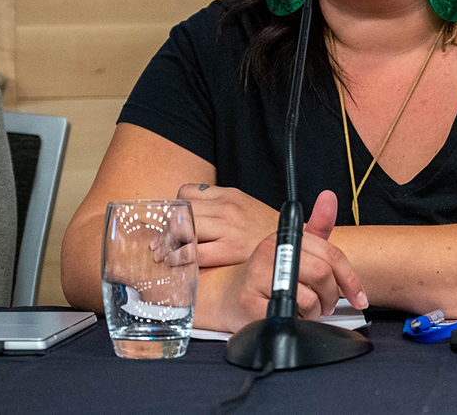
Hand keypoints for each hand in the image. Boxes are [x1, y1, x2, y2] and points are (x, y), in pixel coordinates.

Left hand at [150, 183, 277, 267]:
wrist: (295, 247)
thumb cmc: (267, 232)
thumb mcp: (247, 208)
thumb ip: (223, 207)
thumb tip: (194, 214)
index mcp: (230, 195)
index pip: (187, 192)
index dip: (175, 209)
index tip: (173, 223)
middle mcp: (227, 208)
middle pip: (181, 211)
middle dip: (167, 229)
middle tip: (161, 243)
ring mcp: (229, 227)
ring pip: (183, 230)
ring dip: (168, 245)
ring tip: (165, 254)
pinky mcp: (231, 249)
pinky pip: (194, 252)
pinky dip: (179, 259)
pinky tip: (176, 264)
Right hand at [218, 190, 368, 331]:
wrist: (230, 295)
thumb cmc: (269, 274)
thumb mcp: (296, 249)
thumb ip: (318, 228)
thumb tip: (329, 197)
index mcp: (285, 238)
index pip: (331, 254)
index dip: (350, 278)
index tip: (358, 296)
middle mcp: (270, 252)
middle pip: (323, 275)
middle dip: (331, 297)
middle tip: (327, 305)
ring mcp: (258, 277)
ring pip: (310, 300)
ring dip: (314, 313)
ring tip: (305, 310)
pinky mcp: (250, 303)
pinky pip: (291, 317)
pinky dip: (298, 322)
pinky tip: (290, 317)